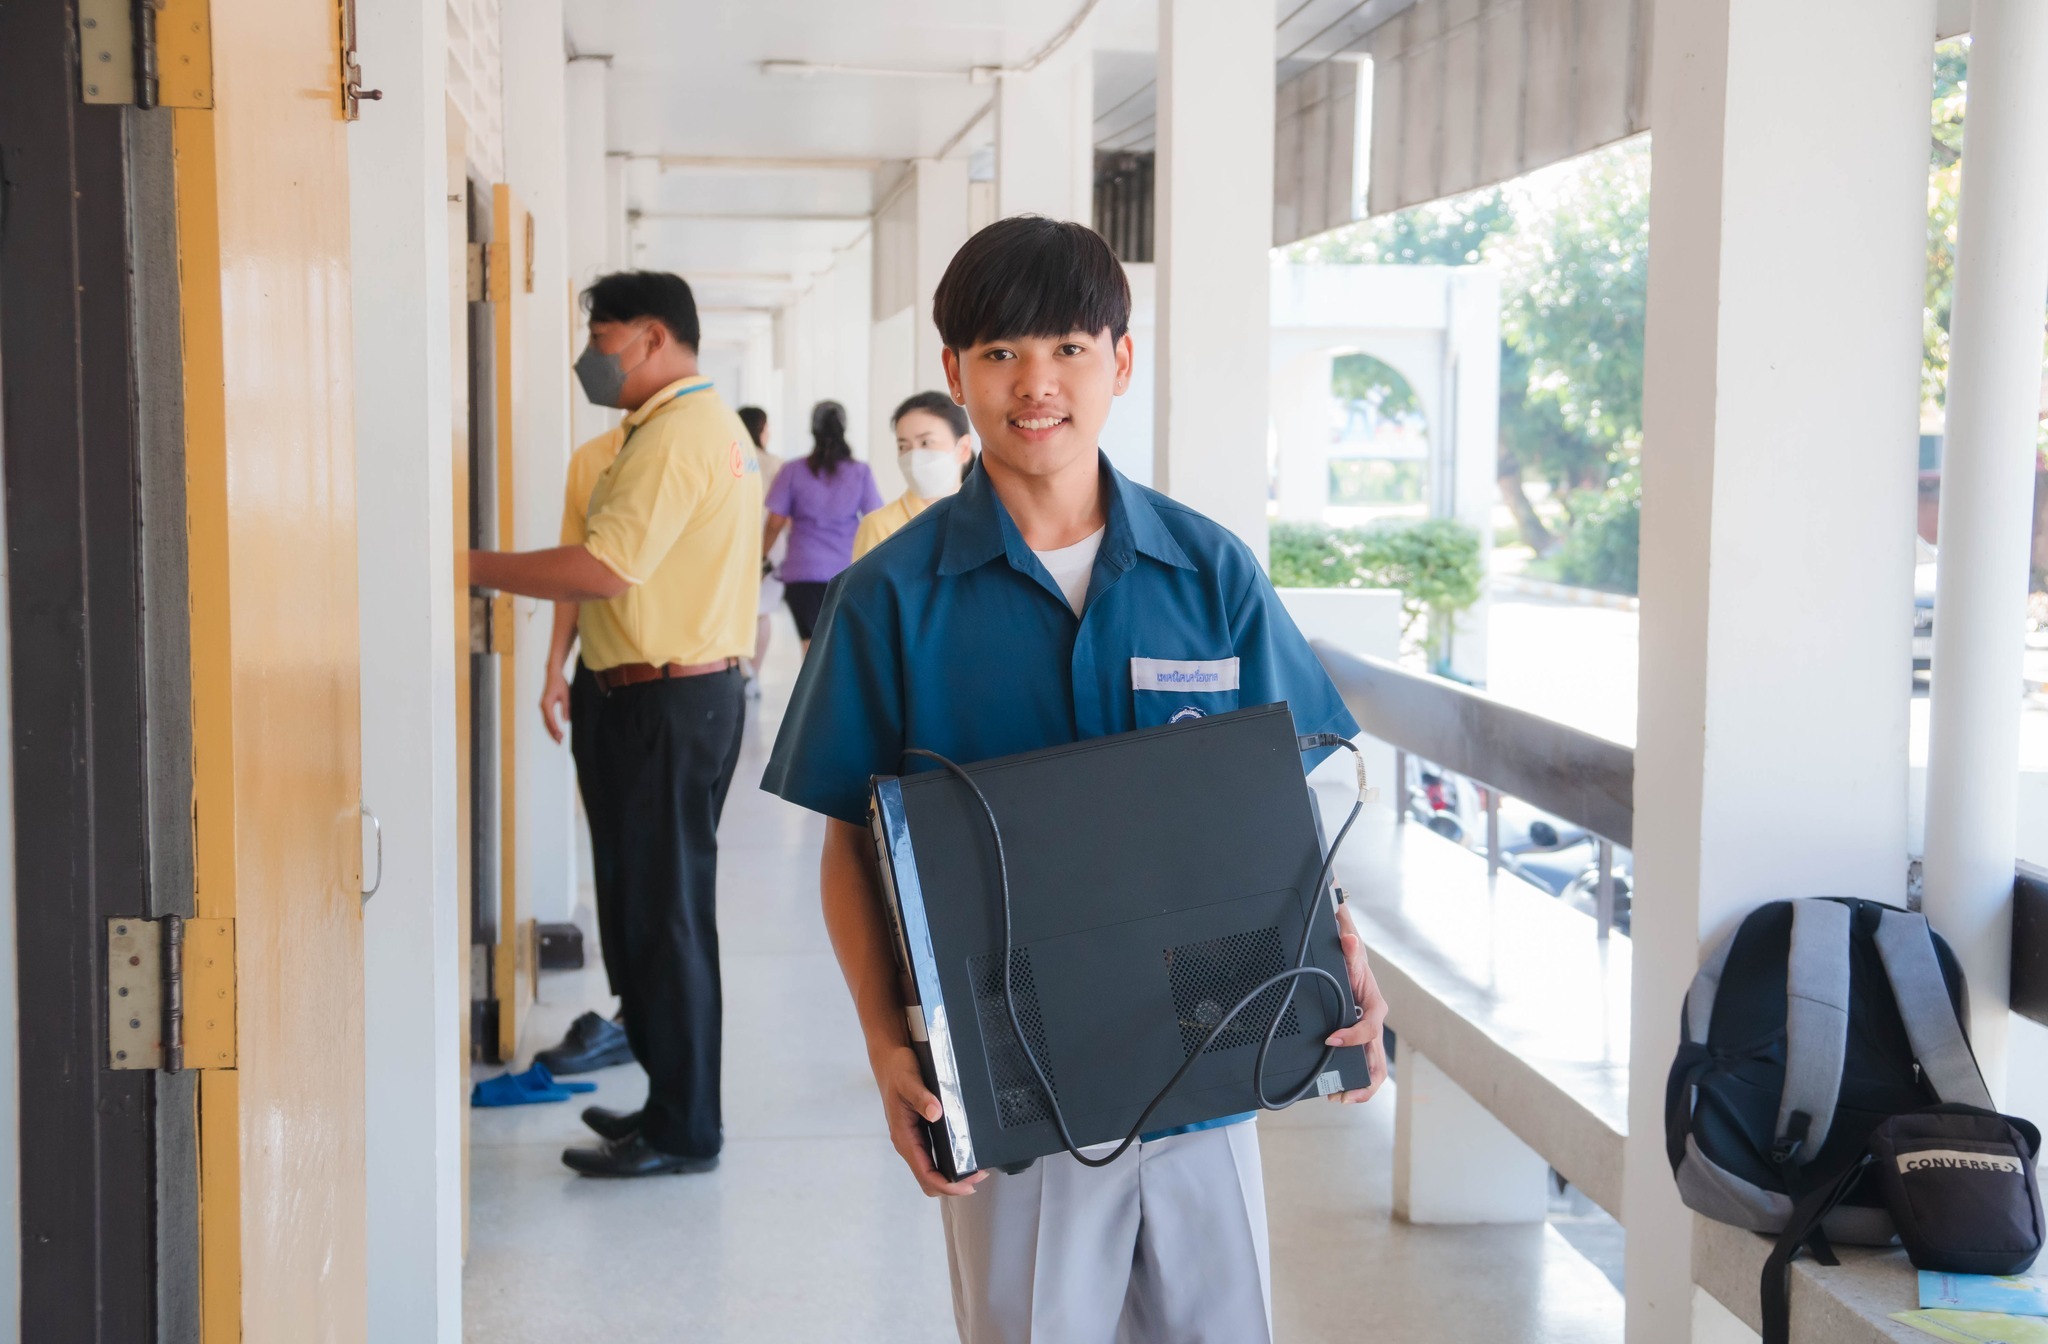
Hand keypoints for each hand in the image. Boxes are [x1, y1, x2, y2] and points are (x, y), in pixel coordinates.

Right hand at [539, 670, 570, 743]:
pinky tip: (555, 731)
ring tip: (558, 739)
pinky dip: (551, 726)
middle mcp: (543, 706)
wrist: (553, 674)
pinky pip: (547, 718)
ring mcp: (543, 706)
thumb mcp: (566, 695)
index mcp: (547, 704)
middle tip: (560, 742)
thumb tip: (565, 721)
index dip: (555, 729)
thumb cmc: (560, 684)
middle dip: (553, 733)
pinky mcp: (545, 706)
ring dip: (551, 731)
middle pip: (547, 723)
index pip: (551, 720)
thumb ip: (566, 708)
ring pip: (546, 722)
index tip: (560, 736)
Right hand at [869, 1044, 986, 1197]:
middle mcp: (908, 1143)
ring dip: (952, 1177)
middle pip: (929, 1179)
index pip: (926, 1174)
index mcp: (904, 1137)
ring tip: (976, 1170)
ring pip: (932, 1170)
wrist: (889, 1061)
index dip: (947, 1185)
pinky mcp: (920, 1134)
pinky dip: (949, 1164)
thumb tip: (935, 1113)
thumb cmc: (897, 1071)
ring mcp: (914, 1140)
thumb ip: (922, 1097)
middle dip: (954, 1184)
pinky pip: (933, 1158)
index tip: (969, 1185)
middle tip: (980, 1176)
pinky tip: (964, 1156)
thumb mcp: (909, 1080)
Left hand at [1324, 903, 1389, 1104]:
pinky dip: (1350, 1079)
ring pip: (1371, 1069)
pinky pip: (1358, 1064)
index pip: (1369, 1029)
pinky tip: (1334, 1089)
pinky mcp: (1357, 1041)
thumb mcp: (1351, 952)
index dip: (1352, 1036)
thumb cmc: (1353, 959)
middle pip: (1378, 1061)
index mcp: (1376, 1007)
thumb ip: (1350, 947)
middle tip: (1344, 1095)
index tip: (1331, 1039)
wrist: (1351, 961)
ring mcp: (1366, 1036)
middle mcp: (1373, 1025)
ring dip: (1357, 1086)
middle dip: (1364, 1082)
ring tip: (1337, 1098)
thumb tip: (1348, 939)